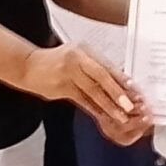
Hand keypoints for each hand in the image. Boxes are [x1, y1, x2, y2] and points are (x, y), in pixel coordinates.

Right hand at [21, 43, 149, 143]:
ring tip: (122, 115)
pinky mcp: (61, 87)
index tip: (137, 91)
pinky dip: (95, 109)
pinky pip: (82, 100)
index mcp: (85, 49)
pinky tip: (104, 116)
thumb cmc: (57, 62)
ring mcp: (68, 73)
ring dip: (109, 105)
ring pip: (93, 91)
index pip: (108, 66)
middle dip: (119, 92)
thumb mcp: (78, 57)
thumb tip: (120, 81)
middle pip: (102, 77)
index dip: (124, 79)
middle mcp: (77, 58)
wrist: (29, 66)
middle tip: (132, 105)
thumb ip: (96, 67)